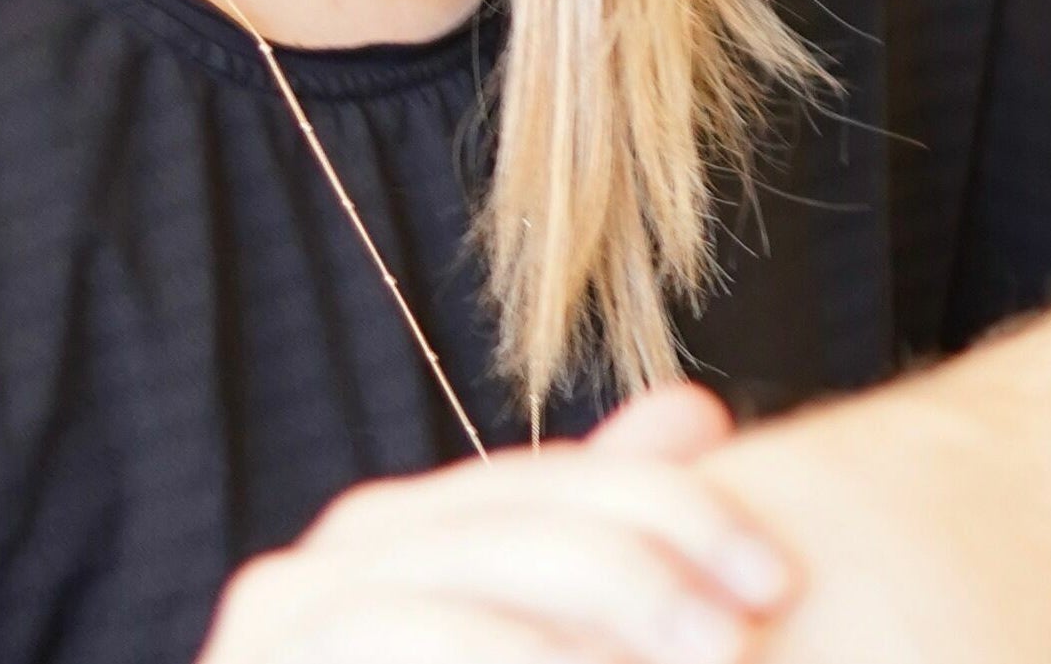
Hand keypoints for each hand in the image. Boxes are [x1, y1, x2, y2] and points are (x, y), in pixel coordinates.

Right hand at [196, 384, 797, 663]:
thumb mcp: (526, 641)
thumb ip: (592, 543)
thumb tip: (698, 411)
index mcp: (393, 534)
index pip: (551, 486)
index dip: (675, 512)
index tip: (776, 578)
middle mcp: (320, 567)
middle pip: (507, 531)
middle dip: (636, 576)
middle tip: (735, 641)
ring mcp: (275, 634)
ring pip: (449, 615)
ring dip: (575, 652)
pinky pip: (399, 656)